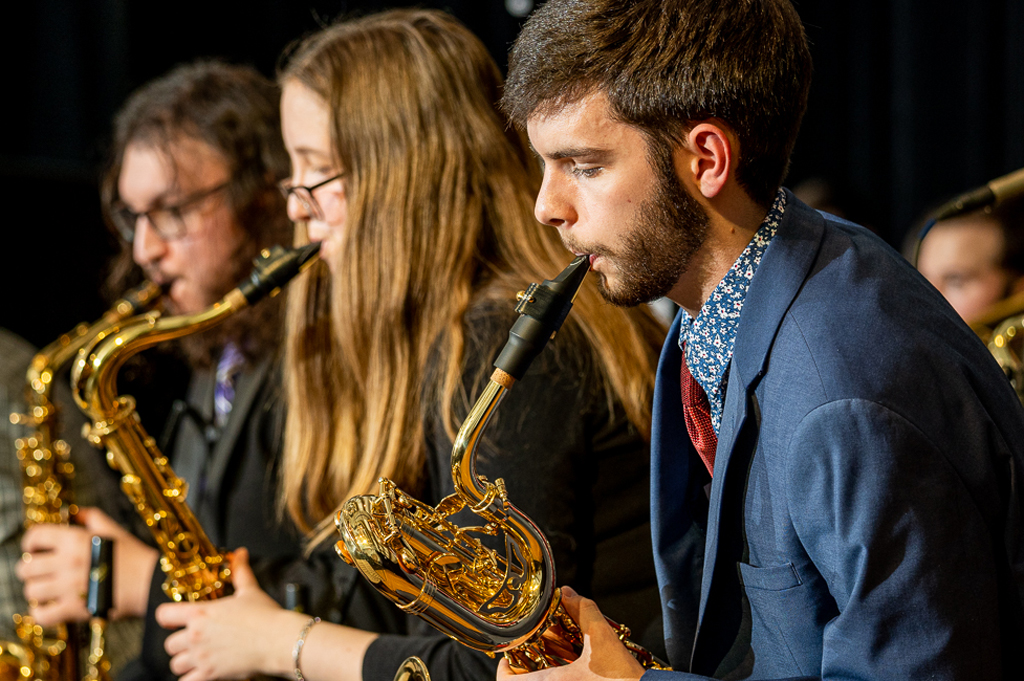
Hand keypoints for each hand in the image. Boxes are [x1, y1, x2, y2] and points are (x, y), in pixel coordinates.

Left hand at [16, 507, 156, 624]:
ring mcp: (69, 587)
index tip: (34, 548)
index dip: (30, 542)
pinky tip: (51, 606)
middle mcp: (68, 562)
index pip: (35, 536)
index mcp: (75, 540)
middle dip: (30, 569)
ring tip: (47, 589)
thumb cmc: (133, 556)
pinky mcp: (74, 609)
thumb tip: (77, 513)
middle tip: (41, 571)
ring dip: (37, 591)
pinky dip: (41, 612)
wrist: (148, 582)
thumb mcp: (114, 530)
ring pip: (31, 591)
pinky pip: (41, 615)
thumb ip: (93, 518)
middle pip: (26, 567)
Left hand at [157, 547, 308, 680]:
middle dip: (180, 644)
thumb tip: (239, 553)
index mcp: (200, 613)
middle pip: (169, 644)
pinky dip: (191, 680)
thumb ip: (239, 571)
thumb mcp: (250, 590)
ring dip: (185, 662)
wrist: (278, 639)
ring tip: (199, 659)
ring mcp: (201, 657)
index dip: (167, 617)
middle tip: (195, 642)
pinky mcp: (210, 674)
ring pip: (175, 665)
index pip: (163, 614)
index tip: (175, 620)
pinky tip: (201, 675)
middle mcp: (195, 635)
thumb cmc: (265, 615)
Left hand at [496, 587, 644, 680]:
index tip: (512, 656)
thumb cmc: (622, 679)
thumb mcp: (602, 638)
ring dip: (541, 678)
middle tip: (533, 657)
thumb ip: (583, 611)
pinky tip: (573, 675)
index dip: (505, 667)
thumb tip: (568, 594)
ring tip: (553, 665)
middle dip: (525, 672)